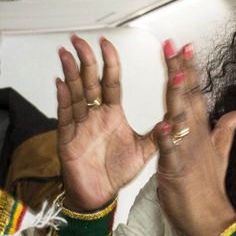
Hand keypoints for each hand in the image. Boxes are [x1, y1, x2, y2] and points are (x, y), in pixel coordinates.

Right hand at [55, 36, 156, 211]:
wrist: (98, 195)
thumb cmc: (115, 172)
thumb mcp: (143, 151)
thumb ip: (158, 134)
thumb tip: (174, 119)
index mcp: (112, 114)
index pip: (111, 82)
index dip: (109, 62)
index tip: (106, 43)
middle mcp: (94, 115)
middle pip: (89, 81)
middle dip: (84, 59)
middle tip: (79, 40)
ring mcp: (80, 125)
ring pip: (75, 94)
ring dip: (70, 73)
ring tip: (66, 55)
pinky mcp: (68, 139)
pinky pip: (66, 116)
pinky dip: (63, 99)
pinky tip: (60, 84)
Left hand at [152, 43, 235, 235]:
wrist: (212, 219)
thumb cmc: (209, 190)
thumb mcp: (220, 154)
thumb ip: (227, 130)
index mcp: (201, 132)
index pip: (194, 93)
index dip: (187, 69)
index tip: (182, 47)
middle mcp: (195, 137)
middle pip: (187, 97)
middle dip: (180, 71)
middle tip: (173, 46)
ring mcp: (188, 151)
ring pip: (181, 118)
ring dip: (176, 96)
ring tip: (172, 72)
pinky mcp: (177, 170)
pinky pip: (171, 151)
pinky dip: (167, 138)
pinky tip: (163, 123)